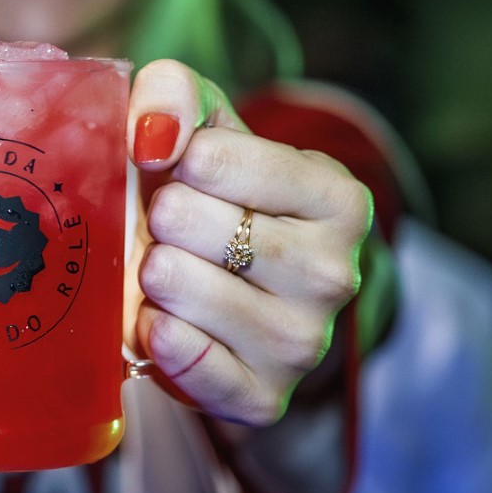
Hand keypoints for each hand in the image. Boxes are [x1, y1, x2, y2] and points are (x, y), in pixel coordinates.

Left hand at [124, 60, 374, 425]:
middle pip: (195, 222)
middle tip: (174, 226)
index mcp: (339, 200)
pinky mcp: (263, 397)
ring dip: (153, 272)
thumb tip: (153, 135)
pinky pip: (184, 360)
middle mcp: (337, 274)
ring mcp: (304, 342)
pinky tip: (161, 319)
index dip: (180, 160)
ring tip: (167, 268)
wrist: (236, 292)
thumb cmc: (217, 196)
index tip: (186, 171)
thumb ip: (176, 96)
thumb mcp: (209, 128)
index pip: (217, 157)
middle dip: (163, 217)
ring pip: (182, 285)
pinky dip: (156, 335)